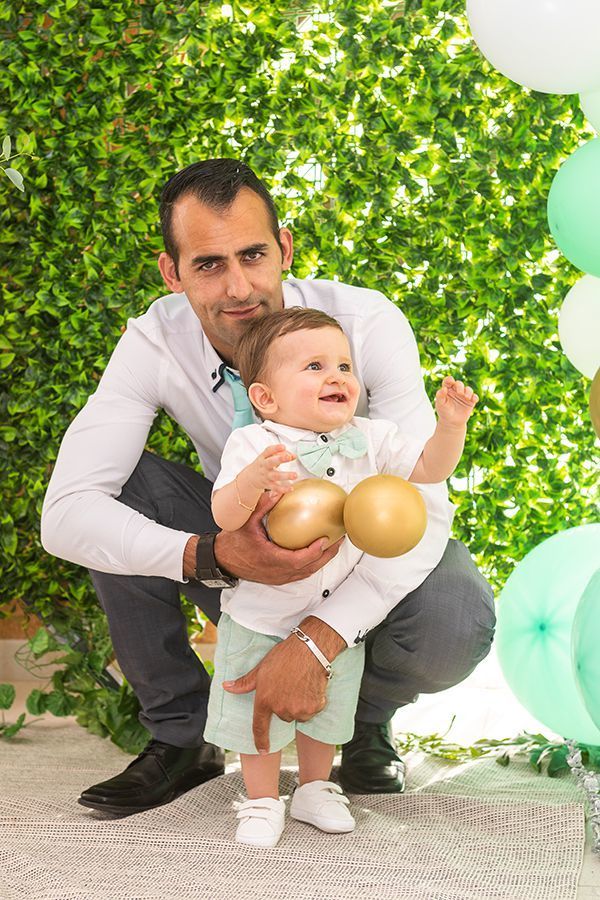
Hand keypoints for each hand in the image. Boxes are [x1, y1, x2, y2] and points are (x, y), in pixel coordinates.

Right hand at [214, 490, 344, 584]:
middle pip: (309, 568)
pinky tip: (317, 552)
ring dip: (321, 561)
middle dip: (326, 556)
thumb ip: (264, 506)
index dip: (316, 551)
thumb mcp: (247, 522)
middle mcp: (277, 572)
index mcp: (271, 559)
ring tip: (333, 546)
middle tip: (339, 542)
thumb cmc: (233, 542)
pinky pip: (299, 573)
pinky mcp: (277, 578)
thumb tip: (279, 490)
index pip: (300, 559)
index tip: (326, 539)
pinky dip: (310, 564)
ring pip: (306, 572)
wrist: (221, 560)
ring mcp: (278, 577)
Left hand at [223, 622, 338, 752]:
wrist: (310, 650)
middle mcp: (281, 709)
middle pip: (283, 716)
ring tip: (300, 685)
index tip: (262, 751)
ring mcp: (298, 710)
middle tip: (288, 686)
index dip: (261, 741)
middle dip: (284, 705)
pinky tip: (311, 686)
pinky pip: (312, 711)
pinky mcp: (314, 708)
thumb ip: (244, 683)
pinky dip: (312, 702)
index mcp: (265, 700)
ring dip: (299, 705)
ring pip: (298, 715)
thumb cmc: (284, 657)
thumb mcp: (260, 669)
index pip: (260, 727)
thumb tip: (226, 687)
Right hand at [247, 444, 296, 494]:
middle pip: (271, 462)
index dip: (276, 448)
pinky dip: (283, 489)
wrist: (250, 477)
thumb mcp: (268, 457)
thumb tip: (293, 456)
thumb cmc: (263, 465)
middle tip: (288, 457)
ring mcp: (266, 476)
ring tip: (295, 475)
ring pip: (276, 476)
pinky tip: (291, 488)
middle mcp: (264, 466)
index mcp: (263, 457)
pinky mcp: (268, 485)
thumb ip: (281, 454)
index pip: (268, 451)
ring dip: (286, 475)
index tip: (283, 446)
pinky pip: (276, 488)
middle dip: (280, 459)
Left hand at [435, 376, 478, 426]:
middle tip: (459, 393)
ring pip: (468, 389)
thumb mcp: (440, 404)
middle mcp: (456, 391)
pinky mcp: (470, 401)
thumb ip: (440, 396)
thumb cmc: (444, 411)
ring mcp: (464, 395)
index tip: (450, 381)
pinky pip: (474, 397)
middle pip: (459, 384)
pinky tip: (474, 399)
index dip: (449, 379)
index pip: (448, 381)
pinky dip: (475, 397)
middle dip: (460, 386)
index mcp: (447, 389)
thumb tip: (443, 388)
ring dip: (468, 391)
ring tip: (466, 397)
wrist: (451, 422)